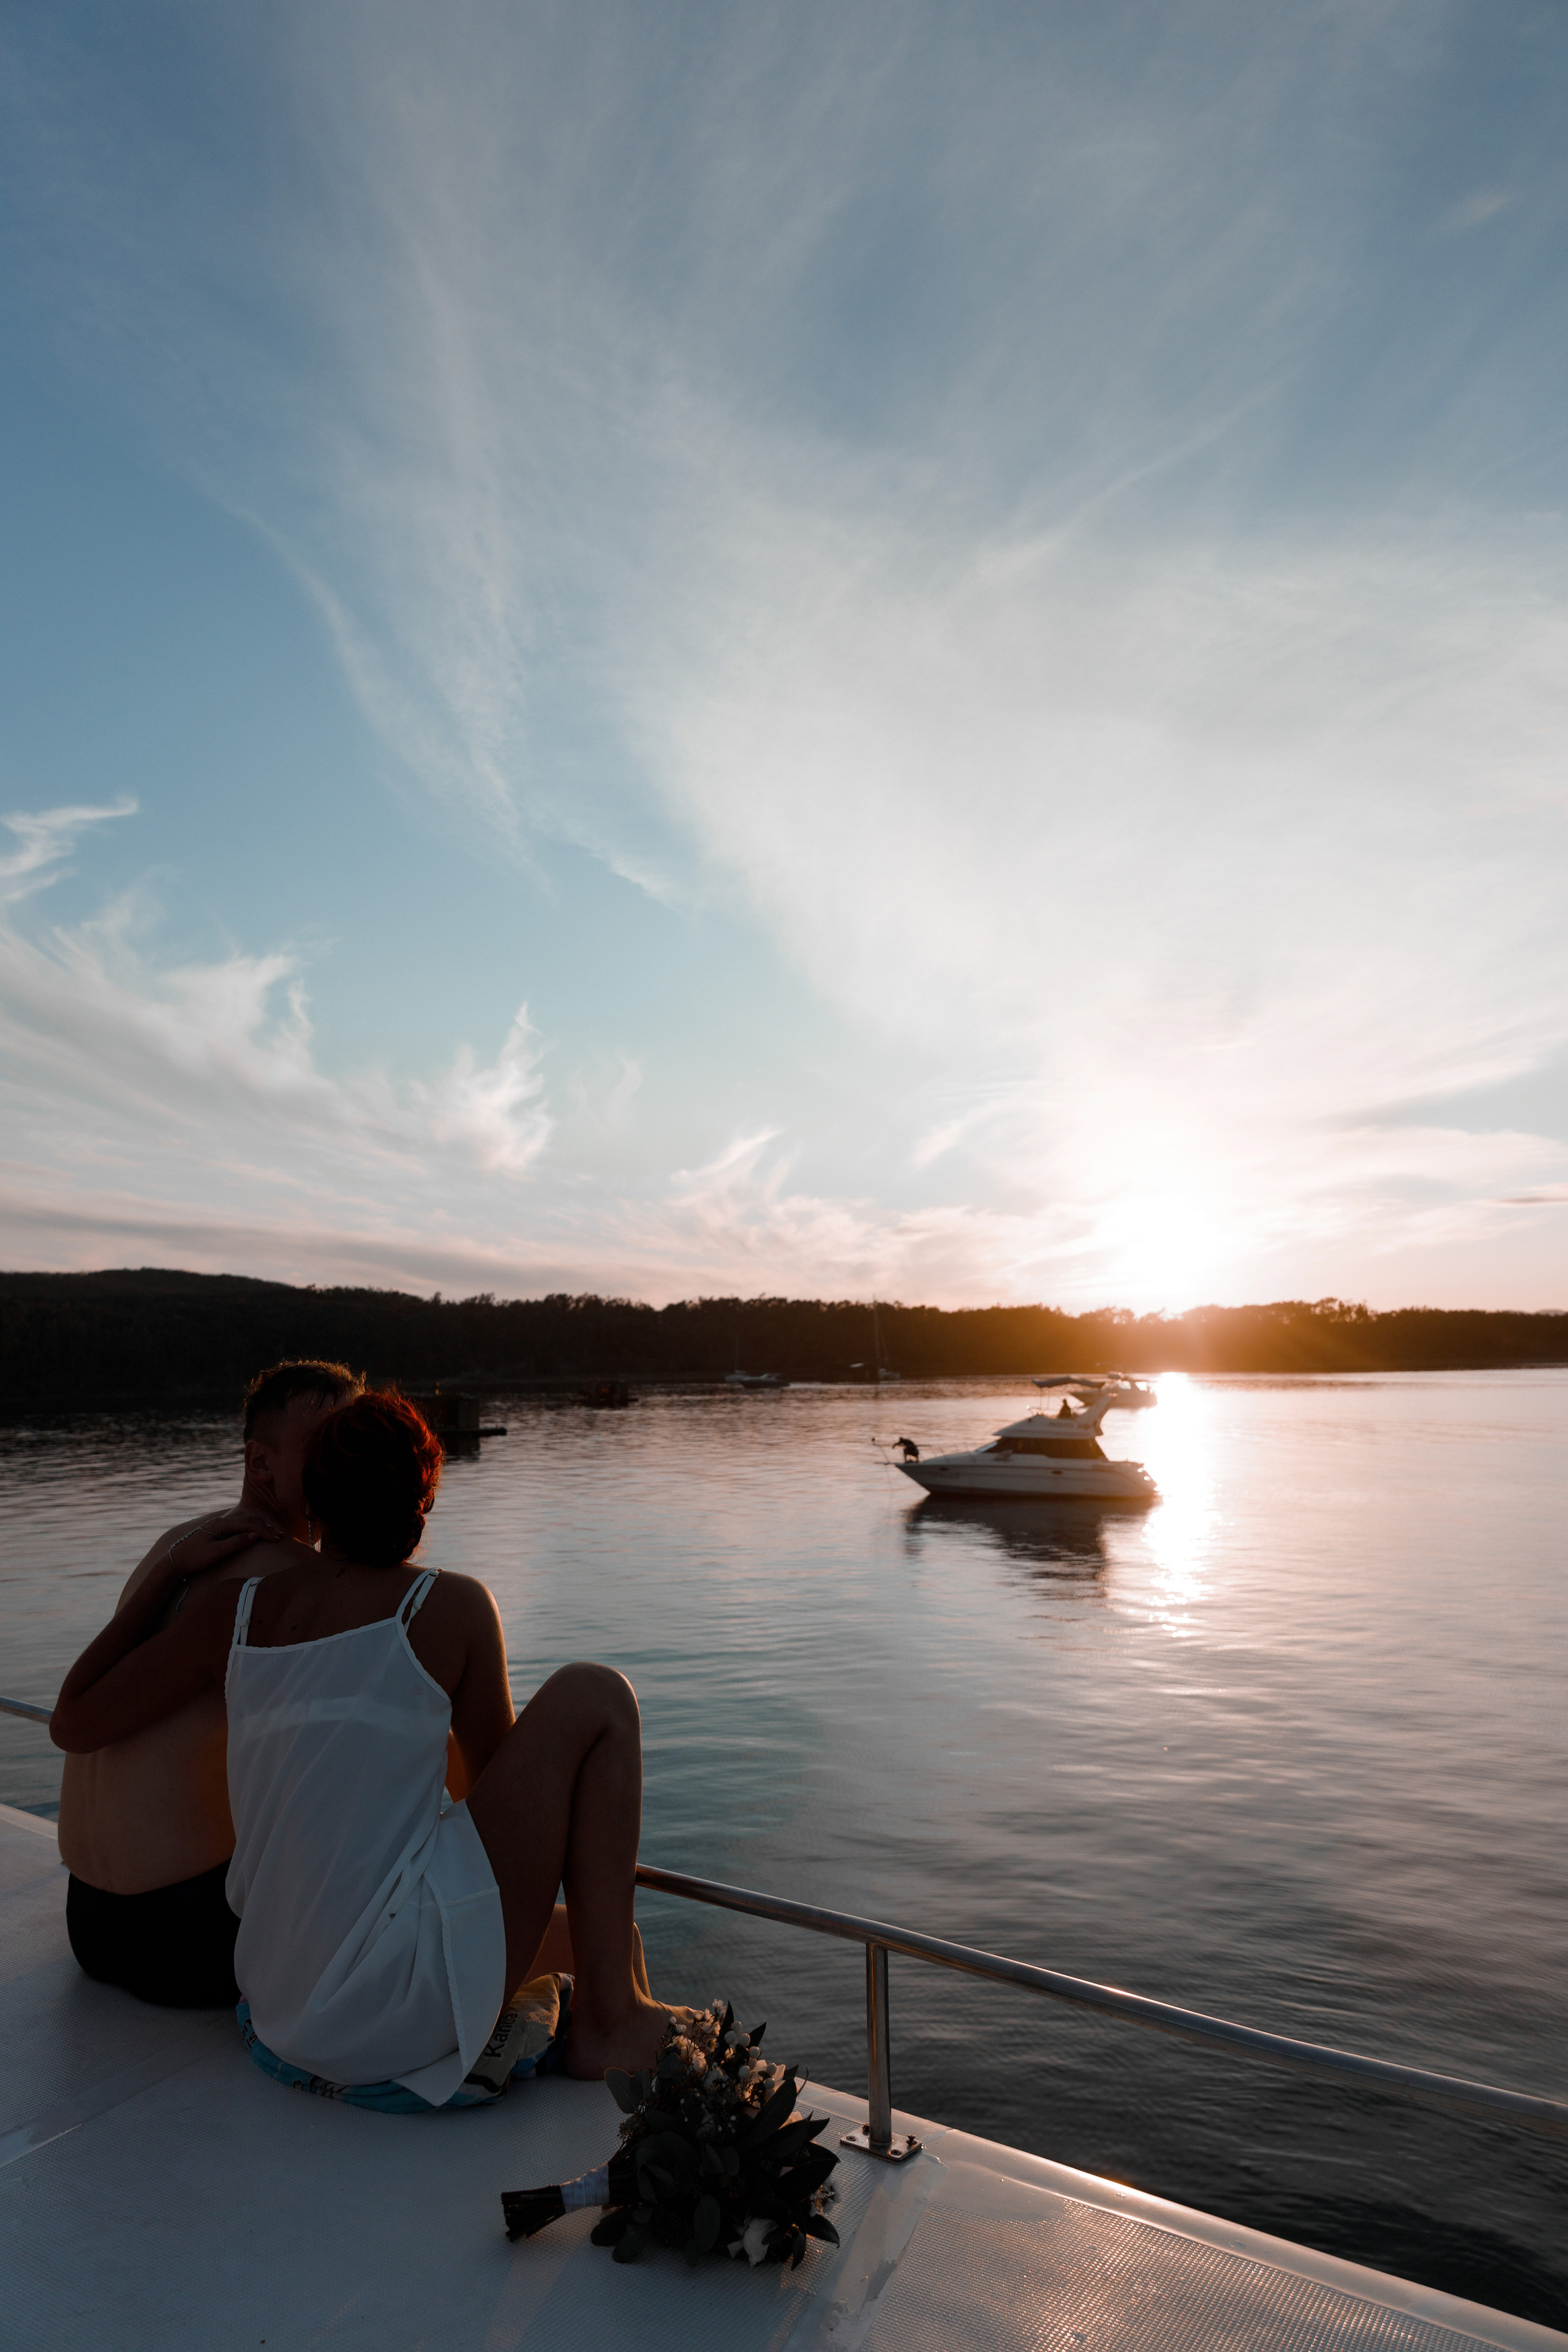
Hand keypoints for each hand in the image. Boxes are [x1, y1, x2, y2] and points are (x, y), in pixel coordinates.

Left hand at [161, 1509, 278, 1582]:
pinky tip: (256, 1531)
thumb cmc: (194, 1558)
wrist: (175, 1561)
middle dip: (265, 1527)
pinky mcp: (218, 1531)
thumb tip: (255, 1535)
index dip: (264, 1531)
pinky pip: (238, 1525)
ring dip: (259, 1526)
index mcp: (220, 1525)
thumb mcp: (216, 1553)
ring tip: (272, 1532)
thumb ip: (236, 1543)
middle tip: (280, 1536)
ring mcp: (218, 1525)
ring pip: (244, 1521)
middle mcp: (220, 1522)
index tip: (276, 1539)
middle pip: (248, 1520)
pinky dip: (250, 1527)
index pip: (248, 1524)